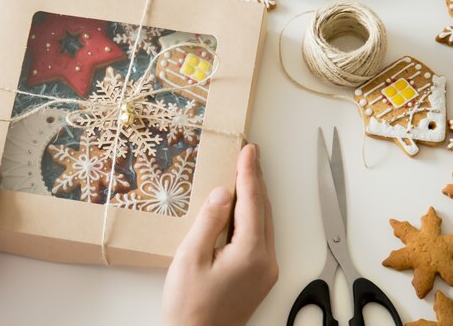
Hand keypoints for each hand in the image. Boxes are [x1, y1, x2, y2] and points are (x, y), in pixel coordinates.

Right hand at [163, 144, 277, 325]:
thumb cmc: (190, 305)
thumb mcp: (191, 258)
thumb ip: (208, 222)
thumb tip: (222, 193)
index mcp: (250, 253)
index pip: (252, 202)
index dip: (249, 173)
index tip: (249, 150)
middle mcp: (265, 260)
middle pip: (263, 209)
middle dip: (256, 179)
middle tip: (250, 153)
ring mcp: (266, 270)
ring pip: (265, 222)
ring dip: (256, 196)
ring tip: (248, 171)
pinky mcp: (260, 276)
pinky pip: (261, 236)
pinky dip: (254, 215)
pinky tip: (243, 206)